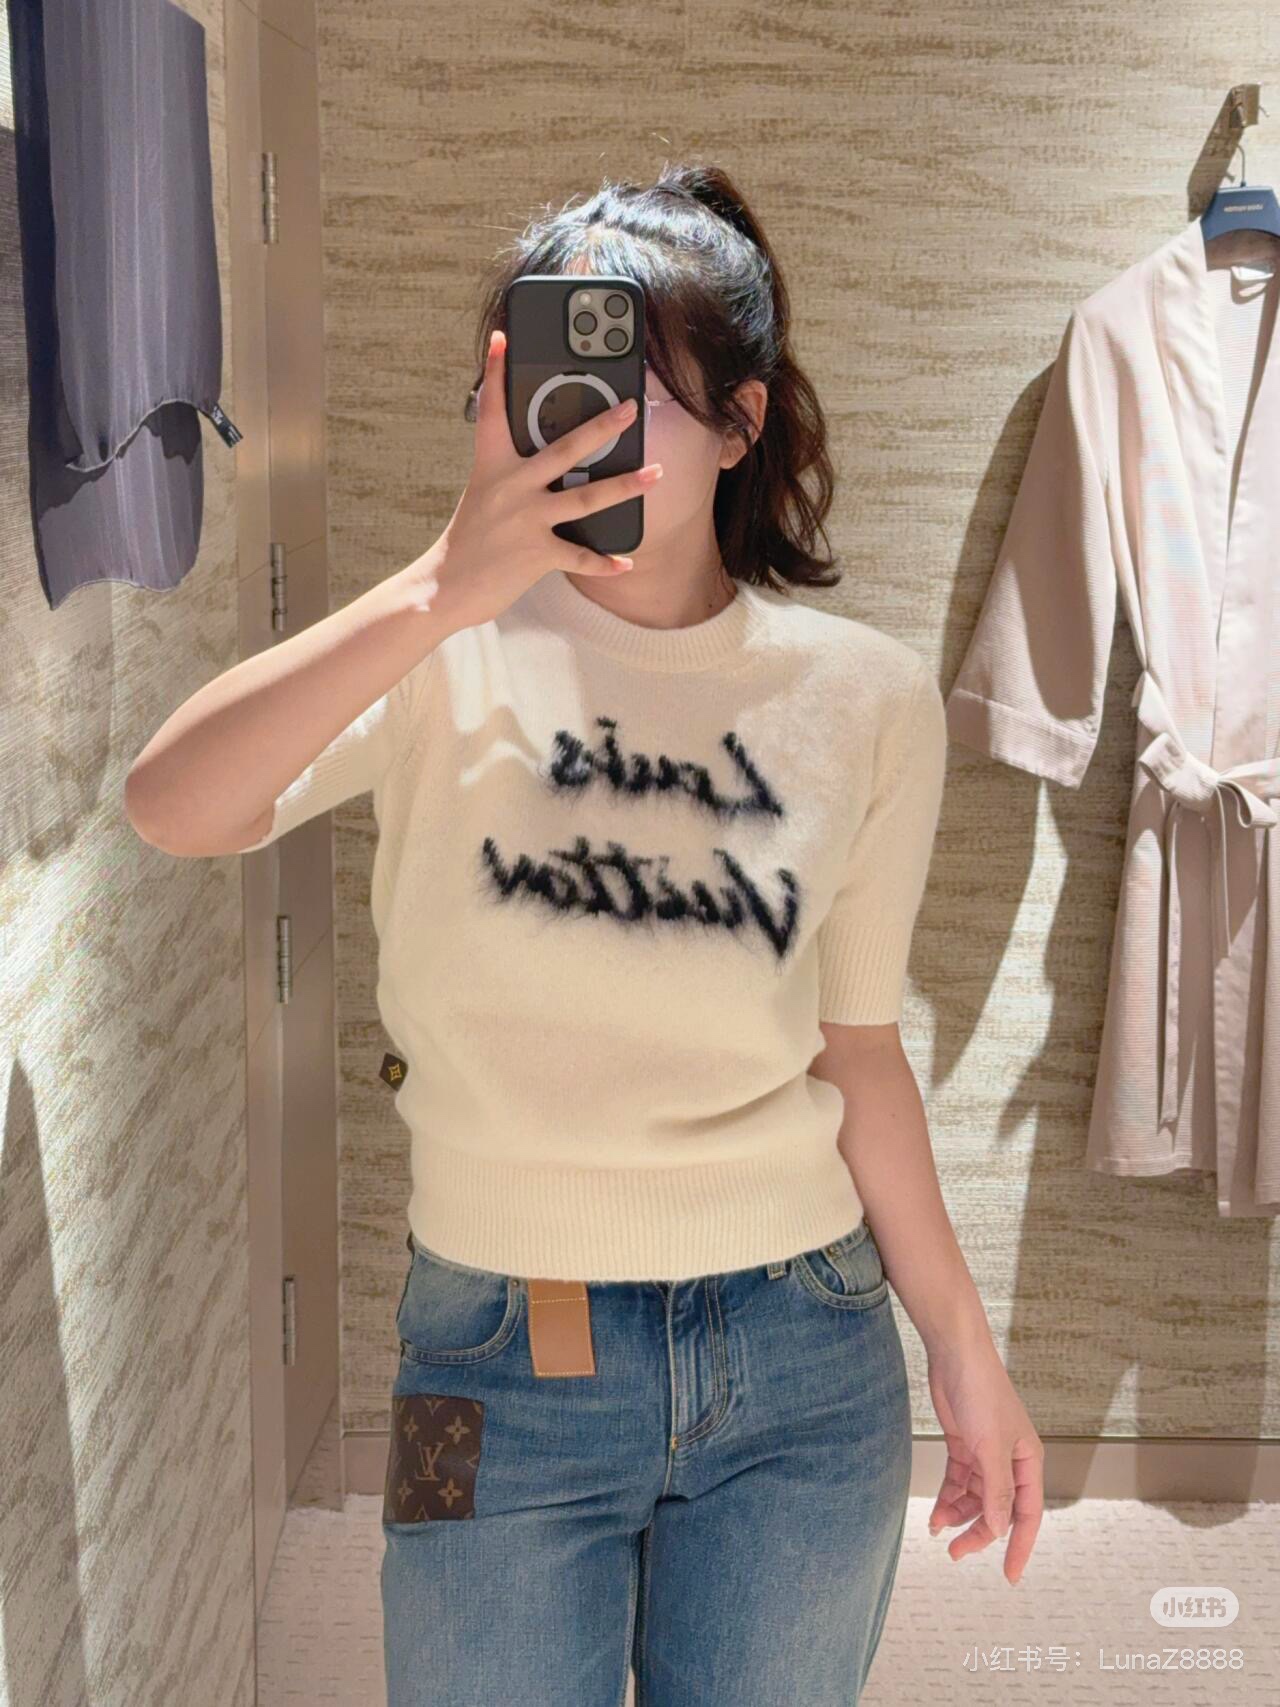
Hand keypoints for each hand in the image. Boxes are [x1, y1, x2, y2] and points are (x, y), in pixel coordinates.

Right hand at [427, 327, 663, 630]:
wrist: (444, 587)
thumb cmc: (469, 540)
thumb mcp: (483, 495)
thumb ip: (512, 475)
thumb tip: (549, 460)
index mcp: (491, 467)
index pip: (491, 411)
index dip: (494, 373)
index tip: (502, 339)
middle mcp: (511, 488)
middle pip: (564, 448)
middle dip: (601, 427)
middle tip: (630, 408)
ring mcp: (526, 520)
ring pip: (586, 497)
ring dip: (626, 485)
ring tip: (655, 473)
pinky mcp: (536, 554)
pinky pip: (580, 556)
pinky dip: (605, 562)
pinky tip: (626, 561)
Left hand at [925, 1339, 1043, 1583]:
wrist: (954, 1354)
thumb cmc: (981, 1392)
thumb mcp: (990, 1446)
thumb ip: (996, 1490)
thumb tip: (999, 1528)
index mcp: (1027, 1461)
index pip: (1027, 1515)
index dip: (1019, 1547)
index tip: (1009, 1577)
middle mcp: (1010, 1460)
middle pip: (998, 1510)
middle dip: (978, 1533)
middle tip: (955, 1553)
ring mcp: (986, 1453)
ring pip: (976, 1498)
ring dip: (958, 1515)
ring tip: (937, 1527)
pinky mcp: (965, 1444)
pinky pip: (959, 1482)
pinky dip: (948, 1497)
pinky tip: (936, 1512)